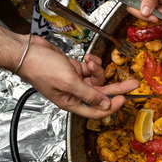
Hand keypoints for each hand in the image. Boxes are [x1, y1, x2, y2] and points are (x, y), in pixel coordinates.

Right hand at [16, 35, 138, 117]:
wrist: (27, 51)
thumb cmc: (41, 67)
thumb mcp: (69, 82)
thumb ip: (89, 94)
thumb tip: (105, 105)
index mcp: (71, 102)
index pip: (97, 111)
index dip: (111, 107)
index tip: (123, 98)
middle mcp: (75, 94)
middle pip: (102, 95)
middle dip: (118, 88)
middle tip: (134, 83)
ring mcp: (75, 81)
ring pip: (96, 80)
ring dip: (97, 69)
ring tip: (91, 62)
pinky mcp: (74, 69)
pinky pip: (90, 69)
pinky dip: (92, 62)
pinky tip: (87, 57)